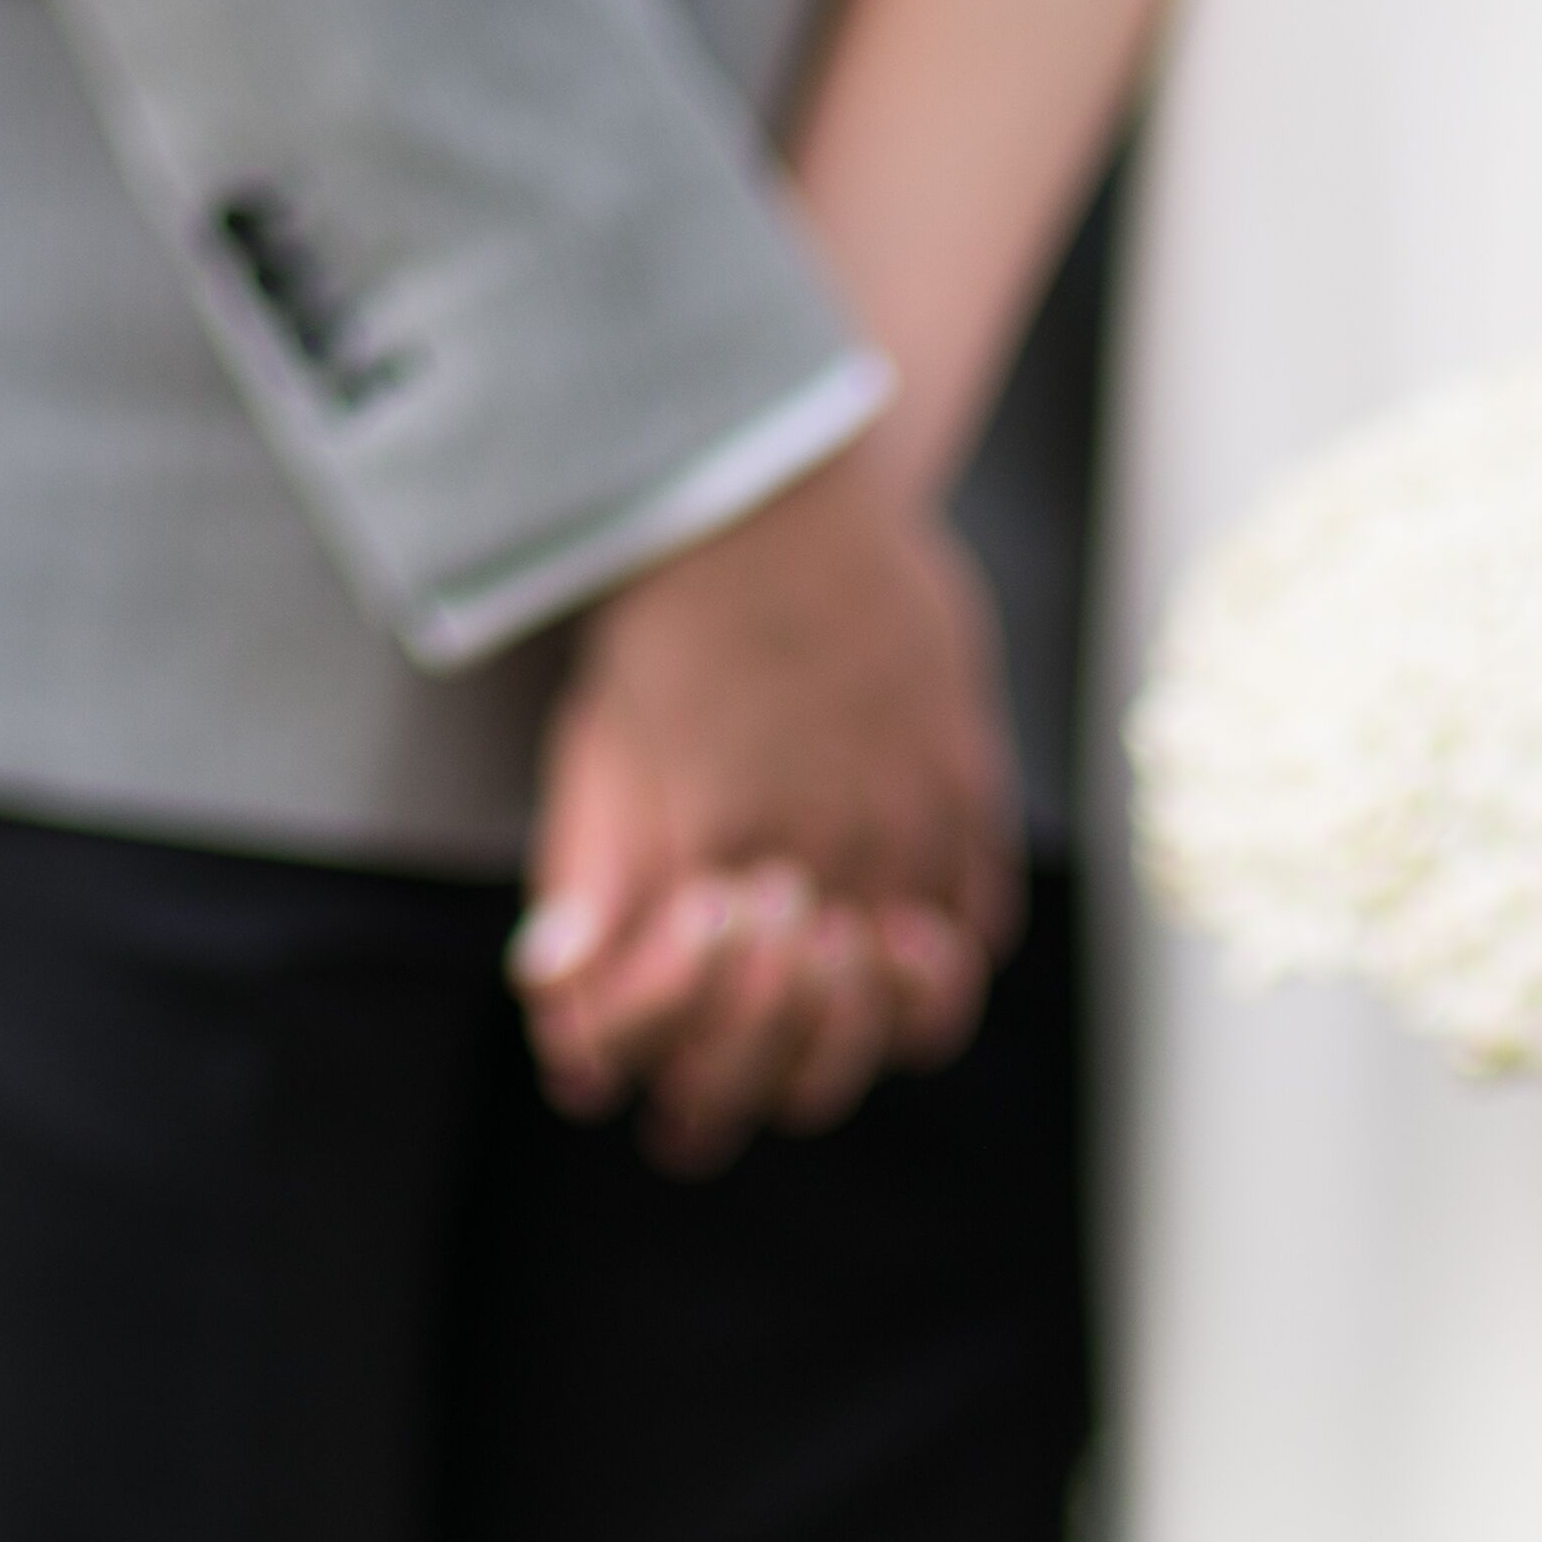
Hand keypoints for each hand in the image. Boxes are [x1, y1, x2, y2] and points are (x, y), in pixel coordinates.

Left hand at [518, 421, 1022, 1164]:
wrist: (767, 481)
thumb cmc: (665, 613)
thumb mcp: (597, 749)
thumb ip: (591, 879)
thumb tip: (561, 994)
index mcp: (731, 847)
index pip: (734, 1027)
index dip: (709, 1060)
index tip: (685, 1049)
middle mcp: (833, 845)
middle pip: (833, 1027)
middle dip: (785, 1051)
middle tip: (754, 1040)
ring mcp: (913, 813)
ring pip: (923, 994)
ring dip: (875, 1013)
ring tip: (838, 989)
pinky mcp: (966, 773)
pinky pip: (980, 916)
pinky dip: (945, 950)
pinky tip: (906, 932)